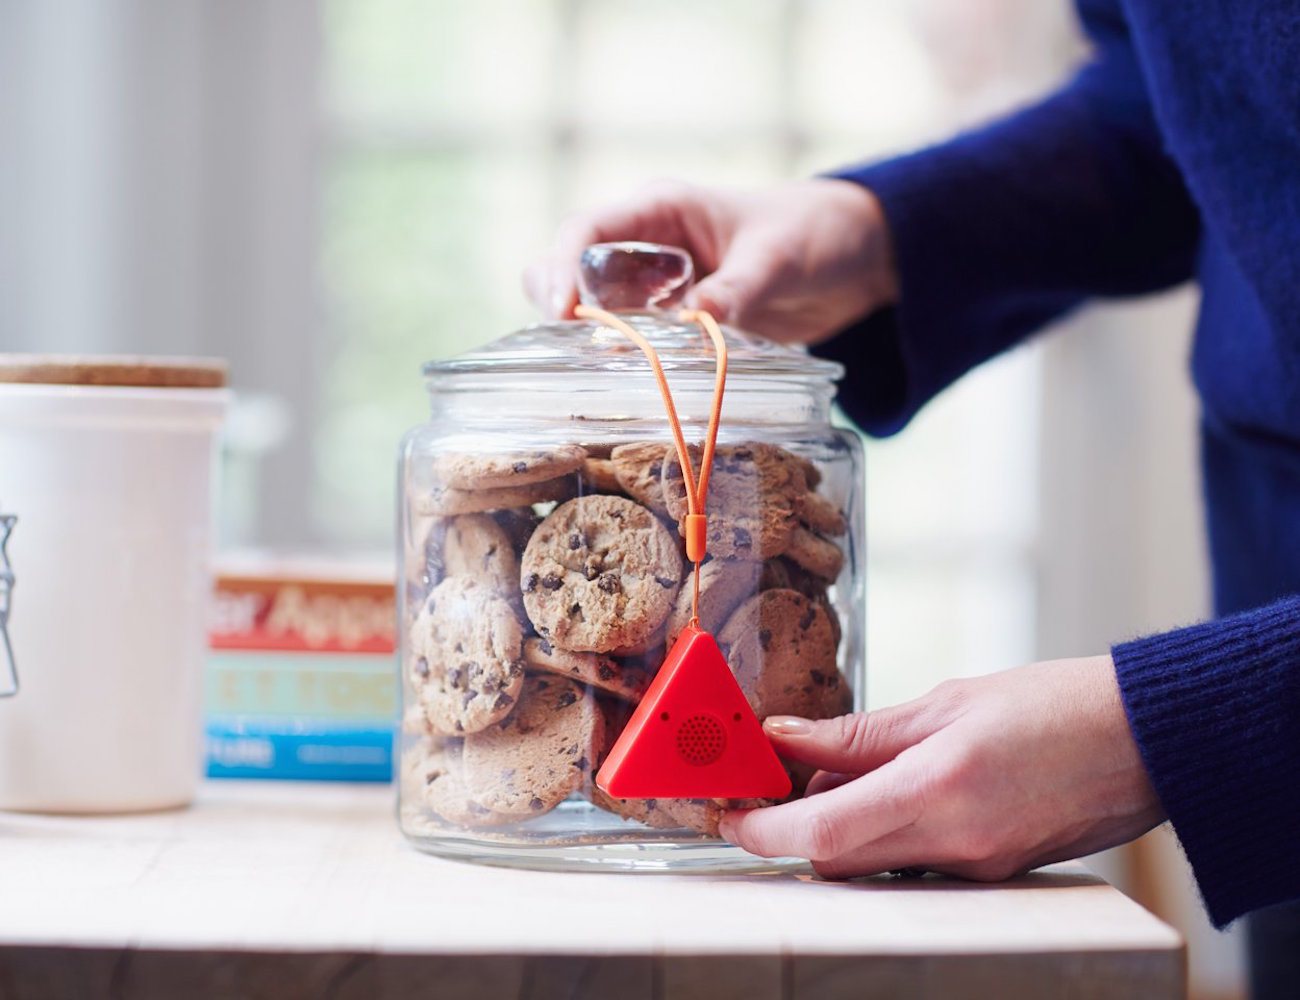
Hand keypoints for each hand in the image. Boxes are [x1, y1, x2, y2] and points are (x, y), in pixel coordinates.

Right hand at [524, 178, 897, 345]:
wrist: (851, 257)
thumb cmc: (814, 234)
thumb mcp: (778, 258)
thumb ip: (738, 287)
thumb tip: (696, 320)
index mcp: (662, 209)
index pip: (588, 229)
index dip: (564, 267)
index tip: (562, 312)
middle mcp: (646, 243)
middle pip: (569, 264)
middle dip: (556, 298)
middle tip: (565, 344)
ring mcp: (655, 282)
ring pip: (589, 302)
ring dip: (582, 332)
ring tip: (589, 367)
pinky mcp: (671, 318)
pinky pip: (626, 334)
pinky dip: (615, 354)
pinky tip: (623, 379)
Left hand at [720, 656, 1163, 879]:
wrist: (1148, 741)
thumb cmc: (1054, 705)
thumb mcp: (946, 702)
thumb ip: (861, 733)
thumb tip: (790, 736)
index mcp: (937, 792)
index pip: (822, 835)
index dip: (764, 832)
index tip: (730, 815)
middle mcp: (955, 844)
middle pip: (838, 861)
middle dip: (792, 832)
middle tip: (771, 787)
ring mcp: (978, 867)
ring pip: (873, 865)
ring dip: (837, 831)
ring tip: (834, 777)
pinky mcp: (995, 871)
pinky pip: (914, 864)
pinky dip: (883, 834)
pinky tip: (886, 792)